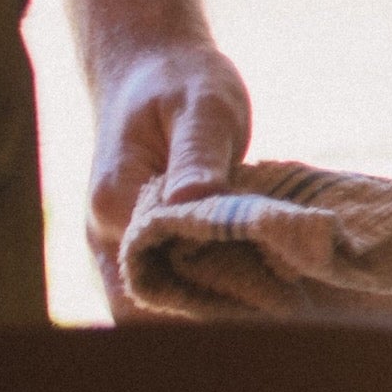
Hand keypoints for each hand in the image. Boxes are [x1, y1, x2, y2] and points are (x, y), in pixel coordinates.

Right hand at [84, 32, 255, 312]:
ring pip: (159, 306)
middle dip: (210, 322)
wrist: (151, 68)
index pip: (151, 284)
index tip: (266, 305)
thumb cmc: (179, 82)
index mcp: (116, 206)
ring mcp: (122, 244)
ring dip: (213, 312)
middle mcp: (108, 237)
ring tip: (279, 311)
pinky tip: (262, 292)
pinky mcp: (147, 242)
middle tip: (283, 318)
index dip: (204, 305)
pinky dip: (211, 294)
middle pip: (149, 312)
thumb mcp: (202, 107)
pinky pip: (172, 285)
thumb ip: (197, 157)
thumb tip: (192, 202)